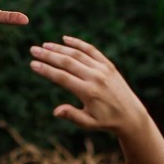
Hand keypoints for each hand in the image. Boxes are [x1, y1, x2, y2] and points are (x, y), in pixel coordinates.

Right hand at [28, 36, 147, 134]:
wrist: (131, 115)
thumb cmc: (106, 121)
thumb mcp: (88, 123)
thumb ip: (72, 115)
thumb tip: (56, 111)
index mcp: (88, 92)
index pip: (62, 78)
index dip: (46, 70)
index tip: (33, 64)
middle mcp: (95, 78)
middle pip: (67, 62)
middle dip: (48, 55)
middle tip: (33, 50)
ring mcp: (102, 69)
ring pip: (78, 54)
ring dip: (60, 48)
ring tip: (44, 45)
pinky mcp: (108, 65)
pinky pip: (91, 50)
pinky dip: (78, 43)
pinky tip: (65, 39)